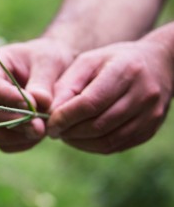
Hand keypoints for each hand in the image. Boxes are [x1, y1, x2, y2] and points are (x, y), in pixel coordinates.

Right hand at [0, 38, 74, 151]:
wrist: (58, 69)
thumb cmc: (50, 58)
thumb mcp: (49, 62)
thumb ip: (43, 82)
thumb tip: (39, 103)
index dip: (5, 97)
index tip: (31, 104)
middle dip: (14, 121)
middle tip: (40, 125)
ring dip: (15, 136)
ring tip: (41, 131)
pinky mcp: (3, 128)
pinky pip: (4, 144)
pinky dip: (21, 143)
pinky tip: (39, 136)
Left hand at [48, 40, 173, 153]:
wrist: (158, 64)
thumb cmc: (113, 60)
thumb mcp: (88, 62)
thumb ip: (67, 85)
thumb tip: (50, 112)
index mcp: (125, 71)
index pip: (90, 103)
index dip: (66, 116)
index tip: (49, 122)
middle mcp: (143, 94)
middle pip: (99, 124)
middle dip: (70, 131)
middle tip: (53, 131)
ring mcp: (150, 115)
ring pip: (108, 140)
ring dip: (80, 142)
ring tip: (64, 134)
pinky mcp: (151, 129)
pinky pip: (118, 146)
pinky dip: (94, 146)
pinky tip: (80, 138)